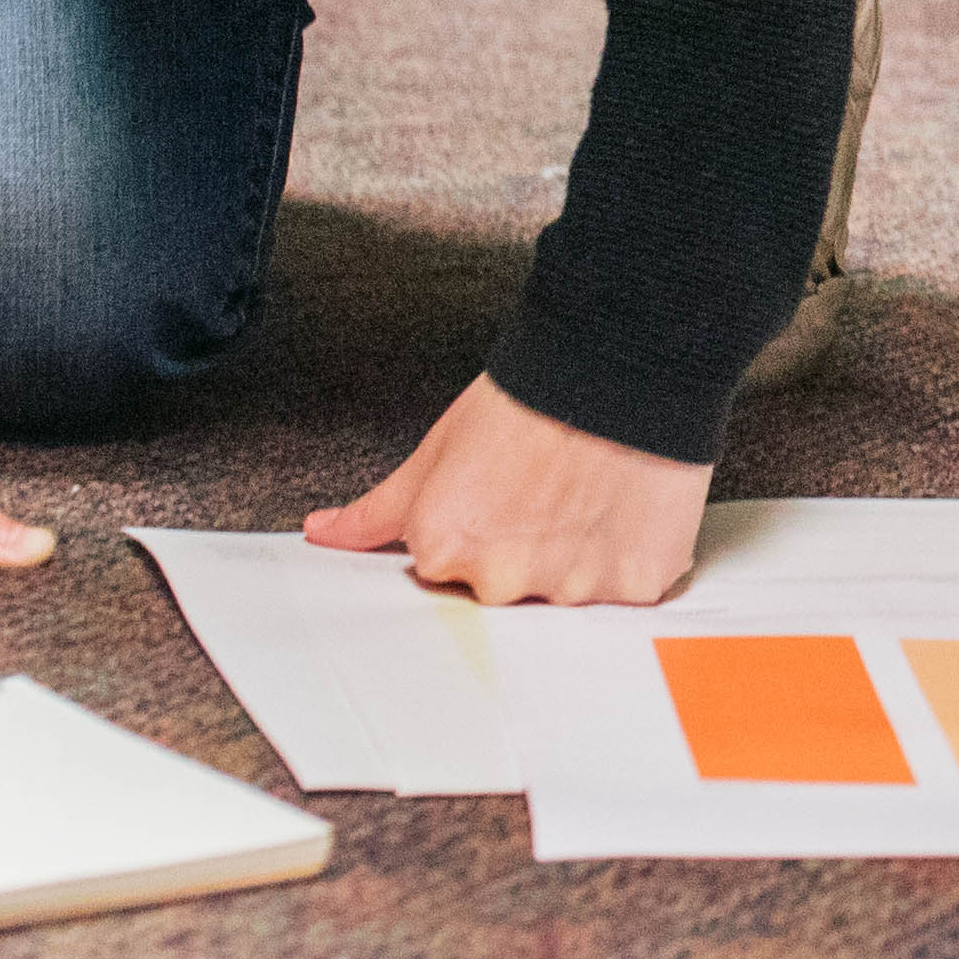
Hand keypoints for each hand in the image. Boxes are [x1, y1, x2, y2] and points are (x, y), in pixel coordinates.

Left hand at [305, 375, 708, 606]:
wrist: (619, 367)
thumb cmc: (533, 399)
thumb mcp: (436, 451)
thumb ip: (377, 510)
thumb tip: (323, 534)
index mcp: (444, 550)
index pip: (447, 571)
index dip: (473, 531)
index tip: (496, 500)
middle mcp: (502, 580)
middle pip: (507, 589)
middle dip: (523, 551)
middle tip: (544, 491)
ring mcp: (571, 588)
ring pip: (569, 591)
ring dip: (578, 555)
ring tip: (588, 492)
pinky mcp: (635, 585)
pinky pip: (629, 588)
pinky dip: (630, 556)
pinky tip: (624, 508)